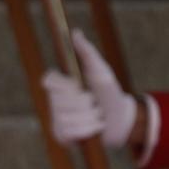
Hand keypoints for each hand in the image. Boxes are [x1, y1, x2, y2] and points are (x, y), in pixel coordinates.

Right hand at [44, 31, 137, 147]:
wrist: (120, 119)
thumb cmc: (108, 91)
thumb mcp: (100, 70)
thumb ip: (87, 52)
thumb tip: (75, 32)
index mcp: (59, 85)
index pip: (48, 79)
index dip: (64, 84)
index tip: (77, 84)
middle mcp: (54, 102)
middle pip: (64, 100)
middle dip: (86, 102)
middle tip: (94, 102)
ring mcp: (56, 120)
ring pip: (71, 116)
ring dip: (92, 116)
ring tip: (97, 116)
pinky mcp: (61, 136)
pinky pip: (73, 131)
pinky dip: (90, 129)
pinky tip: (94, 128)